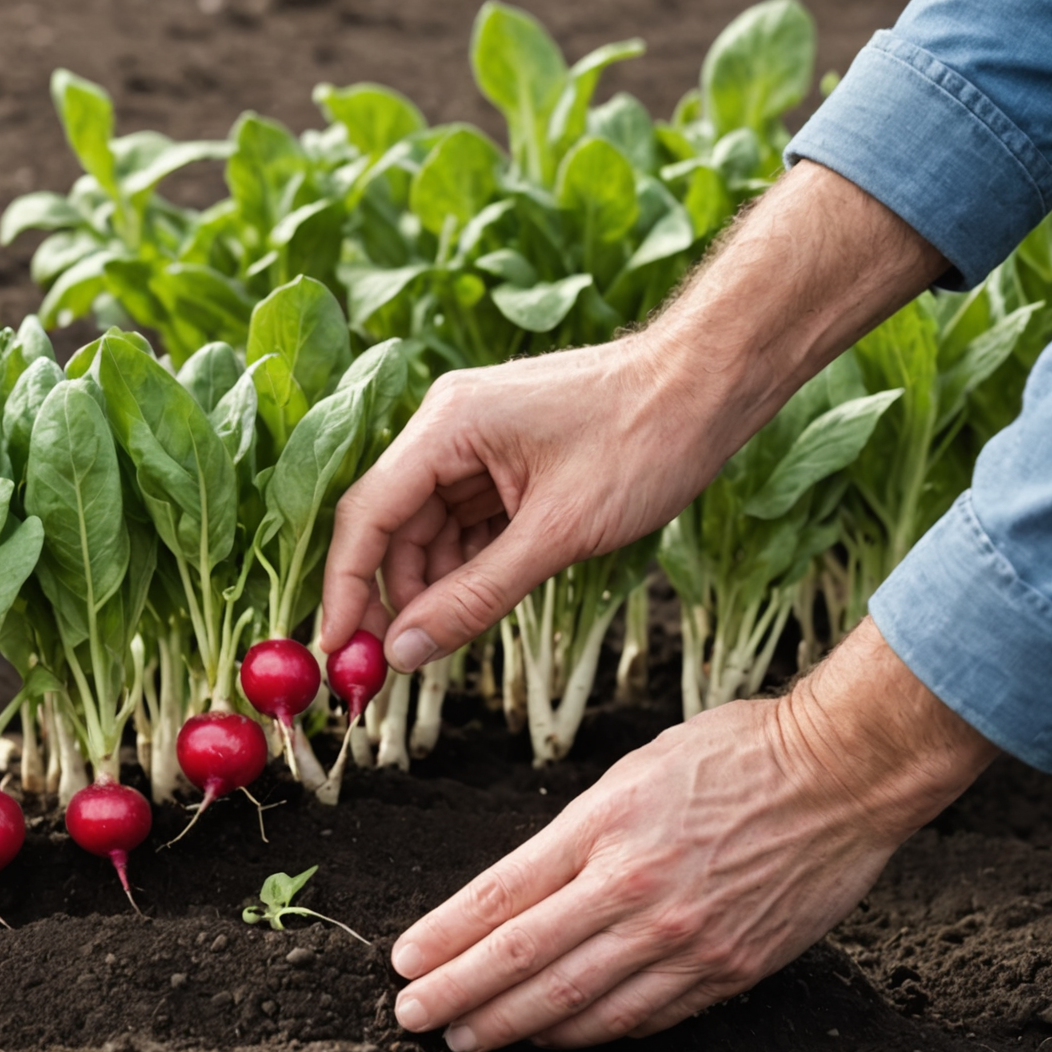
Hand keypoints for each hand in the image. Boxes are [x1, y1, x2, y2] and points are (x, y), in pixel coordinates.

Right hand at [321, 336, 722, 669]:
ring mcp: (474, 440)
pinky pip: (463, 521)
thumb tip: (404, 653)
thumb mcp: (558, 533)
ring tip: (443, 640)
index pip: (366, 514)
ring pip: (426, 529)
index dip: (345, 588)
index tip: (337, 652)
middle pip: (389, 524)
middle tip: (389, 666)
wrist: (713, 385)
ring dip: (430, 586)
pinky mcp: (503, 458)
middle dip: (388, 596)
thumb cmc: (646, 438)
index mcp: (447, 424)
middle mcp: (447, 425)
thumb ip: (474, 596)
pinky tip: (477, 603)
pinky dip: (465, 566)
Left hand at [388, 619, 996, 1050]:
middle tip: (414, 1017)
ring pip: (578, 1002)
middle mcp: (637, 889)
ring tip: (469, 1038)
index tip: (403, 963)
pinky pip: (644, 1016)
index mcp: (604, 828)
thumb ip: (574, 837)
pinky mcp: (729, 968)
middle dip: (459, 996)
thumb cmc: (733, 753)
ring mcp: (685, 937)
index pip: (500, 898)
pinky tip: (556, 1037)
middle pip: (525, 961)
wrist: (843, 771)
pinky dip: (590, 1033)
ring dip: (514, 1026)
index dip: (444, 938)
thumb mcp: (629, 774)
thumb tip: (514, 893)